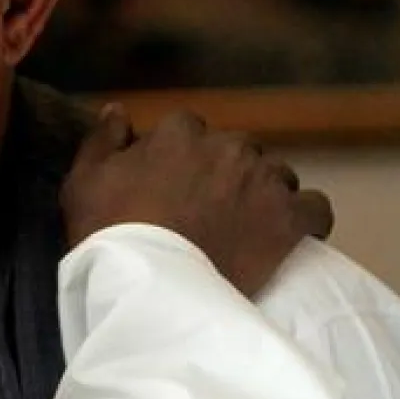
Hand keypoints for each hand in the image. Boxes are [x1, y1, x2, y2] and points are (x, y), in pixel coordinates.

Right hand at [62, 107, 333, 297]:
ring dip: (262, 192)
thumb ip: (102, 140)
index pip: (186, 128)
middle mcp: (227, 147)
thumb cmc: (110, 232)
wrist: (151, 287)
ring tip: (244, 225)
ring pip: (275, 175)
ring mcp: (263, 182)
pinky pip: (315, 208)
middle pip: (235, 149)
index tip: (170, 182)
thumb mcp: (83, 182)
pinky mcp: (290, 220)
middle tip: (205, 208)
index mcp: (179, 133)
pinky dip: (305, 218)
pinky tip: (290, 234)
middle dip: (224, 171)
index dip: (178, 154)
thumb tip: (117, 111)